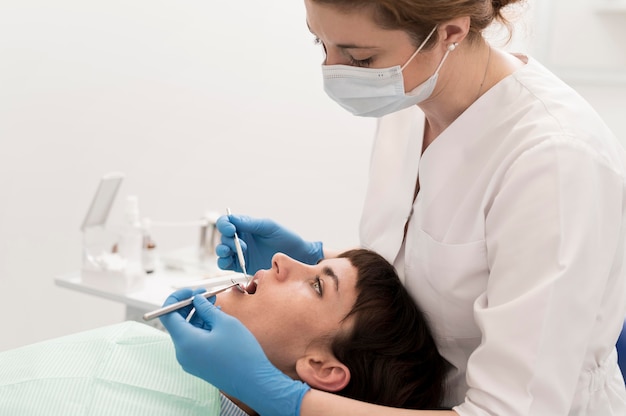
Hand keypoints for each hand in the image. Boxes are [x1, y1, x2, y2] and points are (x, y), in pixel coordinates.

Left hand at [159, 291, 309, 415]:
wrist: (253, 381)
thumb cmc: (240, 352)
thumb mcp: (224, 323)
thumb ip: (206, 308)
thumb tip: (196, 300)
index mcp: (185, 341)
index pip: (167, 315)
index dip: (176, 299)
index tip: (191, 290)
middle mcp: (182, 352)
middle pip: (177, 322)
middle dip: (189, 306)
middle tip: (205, 293)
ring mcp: (190, 360)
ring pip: (187, 331)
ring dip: (198, 315)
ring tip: (215, 303)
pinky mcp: (198, 363)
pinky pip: (194, 341)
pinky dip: (202, 327)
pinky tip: (216, 318)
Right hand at [215, 214, 322, 273]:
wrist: (297, 257)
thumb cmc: (286, 239)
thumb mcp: (269, 227)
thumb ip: (250, 224)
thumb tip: (232, 219)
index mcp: (246, 226)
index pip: (227, 222)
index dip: (225, 225)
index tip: (231, 230)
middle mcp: (241, 238)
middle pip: (223, 237)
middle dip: (227, 240)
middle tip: (241, 245)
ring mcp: (240, 253)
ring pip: (222, 251)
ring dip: (223, 251)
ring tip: (233, 253)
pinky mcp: (241, 266)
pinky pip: (225, 264)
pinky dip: (223, 262)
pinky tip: (230, 261)